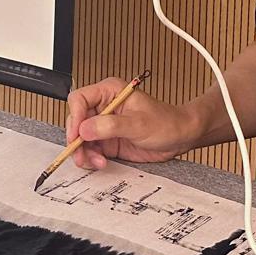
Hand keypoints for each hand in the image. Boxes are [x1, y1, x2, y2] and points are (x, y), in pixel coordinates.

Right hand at [64, 78, 201, 169]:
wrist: (179, 138)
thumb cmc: (166, 122)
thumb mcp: (138, 123)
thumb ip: (110, 126)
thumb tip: (85, 129)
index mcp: (109, 92)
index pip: (80, 99)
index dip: (75, 116)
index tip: (77, 134)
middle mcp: (103, 107)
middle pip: (76, 121)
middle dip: (76, 139)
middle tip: (81, 153)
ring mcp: (104, 125)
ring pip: (80, 138)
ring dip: (84, 152)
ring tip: (96, 161)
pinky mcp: (107, 141)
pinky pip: (90, 149)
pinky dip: (91, 158)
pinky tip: (100, 162)